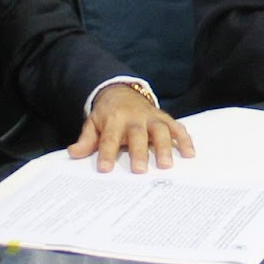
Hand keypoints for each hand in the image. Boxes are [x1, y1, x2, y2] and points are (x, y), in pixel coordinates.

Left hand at [69, 83, 194, 172]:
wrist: (121, 92)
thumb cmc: (107, 115)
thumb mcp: (93, 124)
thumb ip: (86, 140)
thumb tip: (73, 154)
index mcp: (114, 120)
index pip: (109, 138)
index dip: (106, 153)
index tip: (105, 169)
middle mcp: (134, 117)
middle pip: (137, 135)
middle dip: (139, 152)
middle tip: (140, 171)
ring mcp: (151, 117)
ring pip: (159, 130)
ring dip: (164, 147)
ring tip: (166, 165)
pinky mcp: (164, 118)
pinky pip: (176, 127)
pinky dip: (184, 139)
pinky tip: (189, 154)